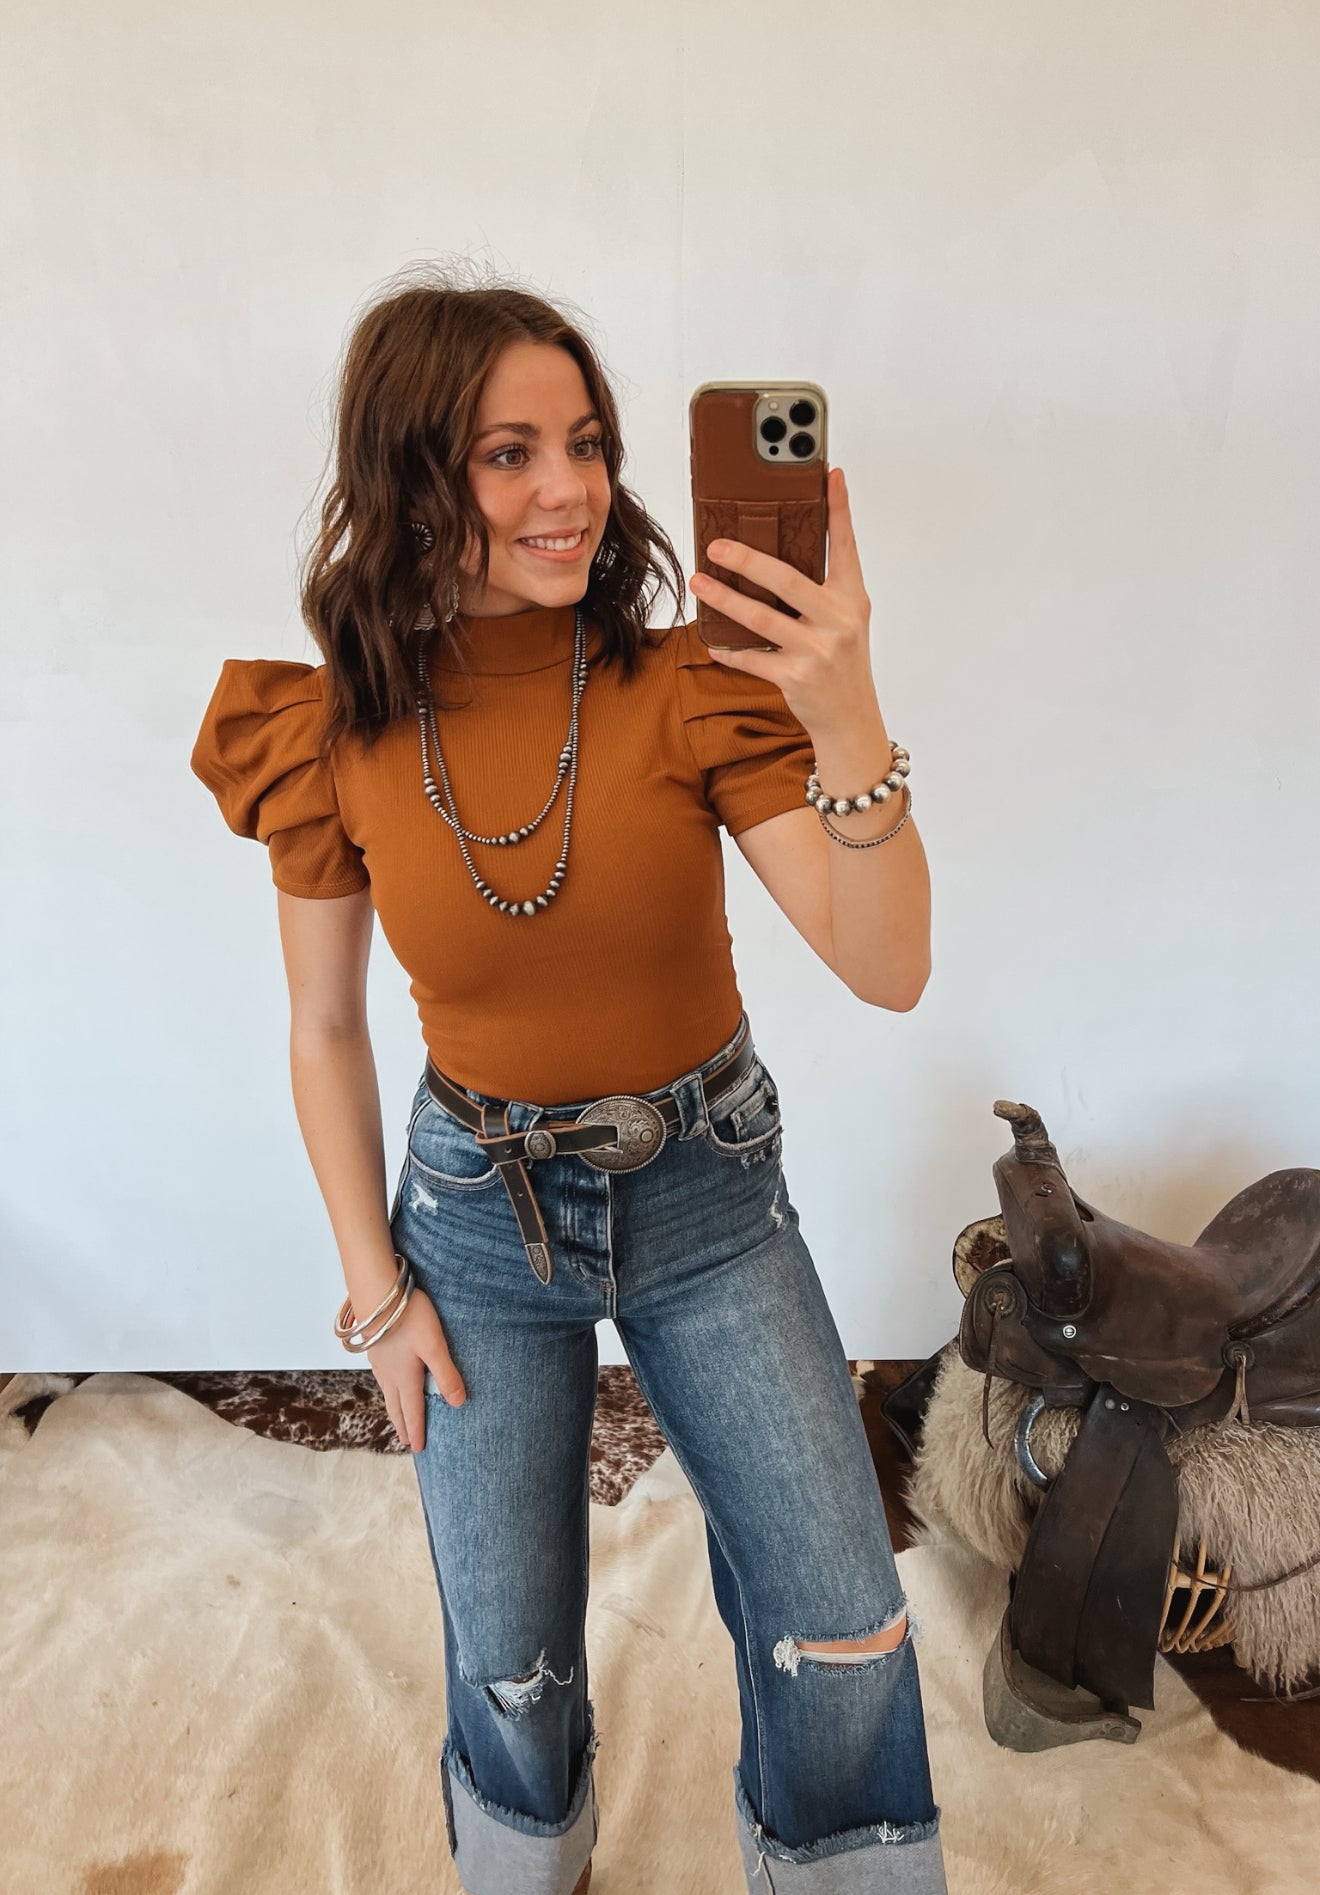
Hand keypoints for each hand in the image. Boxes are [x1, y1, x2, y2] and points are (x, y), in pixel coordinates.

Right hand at [367, 1285, 465, 1451]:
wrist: (375, 1291)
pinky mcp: (374, 1345)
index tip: (418, 1448)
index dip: (417, 1430)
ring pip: (387, 1391)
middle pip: (396, 1405)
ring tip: (397, 1415)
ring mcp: (378, 1360)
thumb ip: (446, 1373)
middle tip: (406, 1441)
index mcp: (405, 1376)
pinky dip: (387, 1388)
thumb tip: (458, 1403)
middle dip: (402, 1423)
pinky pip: (381, 1376)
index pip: (412, 1410)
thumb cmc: (407, 1316)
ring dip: (393, 1407)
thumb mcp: (434, 1345)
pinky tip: (388, 1379)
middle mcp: (389, 1373)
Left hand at [688, 466, 877, 737]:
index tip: (830, 475)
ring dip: (724, 599)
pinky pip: (753, 658)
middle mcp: (838, 620)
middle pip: (787, 579)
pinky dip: (729, 650)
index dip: (839, 509)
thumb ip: (821, 589)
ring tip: (699, 582)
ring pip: (761, 618)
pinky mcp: (795, 678)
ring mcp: (817, 650)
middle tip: (715, 545)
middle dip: (747, 560)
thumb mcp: (845, 620)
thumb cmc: (842, 662)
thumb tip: (772, 557)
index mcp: (852, 598)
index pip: (846, 545)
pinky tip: (712, 642)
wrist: (851, 718)